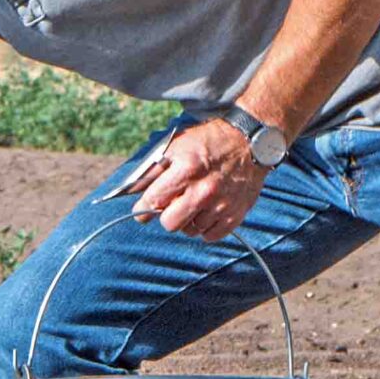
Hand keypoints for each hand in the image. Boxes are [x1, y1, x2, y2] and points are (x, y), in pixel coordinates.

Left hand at [117, 117, 268, 242]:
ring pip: (190, 231)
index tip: (145, 206)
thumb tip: (129, 190)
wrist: (250, 142)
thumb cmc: (209, 142)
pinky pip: (210, 236)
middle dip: (166, 215)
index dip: (145, 206)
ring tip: (194, 202)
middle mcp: (204, 190)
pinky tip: (207, 210)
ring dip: (188, 220)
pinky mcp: (235, 215)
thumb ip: (151, 170)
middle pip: (170, 224)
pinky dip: (205, 227)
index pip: (153, 201)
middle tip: (172, 204)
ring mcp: (221, 205)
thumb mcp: (176, 146)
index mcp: (186, 170)